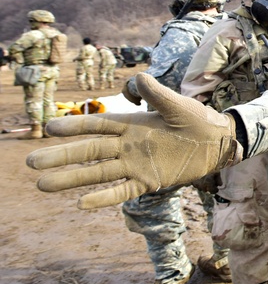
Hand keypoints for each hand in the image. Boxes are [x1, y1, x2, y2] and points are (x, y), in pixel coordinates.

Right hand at [27, 73, 241, 209]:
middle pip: (89, 151)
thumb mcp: (176, 103)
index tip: (49, 128)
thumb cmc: (197, 119)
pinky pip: (122, 191)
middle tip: (31, 162)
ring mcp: (136, 164)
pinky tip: (81, 203)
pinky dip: (103, 198)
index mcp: (131, 124)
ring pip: (98, 173)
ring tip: (43, 184)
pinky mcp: (150, 181)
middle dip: (61, 156)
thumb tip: (137, 79)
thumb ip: (155, 92)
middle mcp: (128, 145)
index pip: (96, 126)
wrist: (218, 141)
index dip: (74, 127)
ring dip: (72, 179)